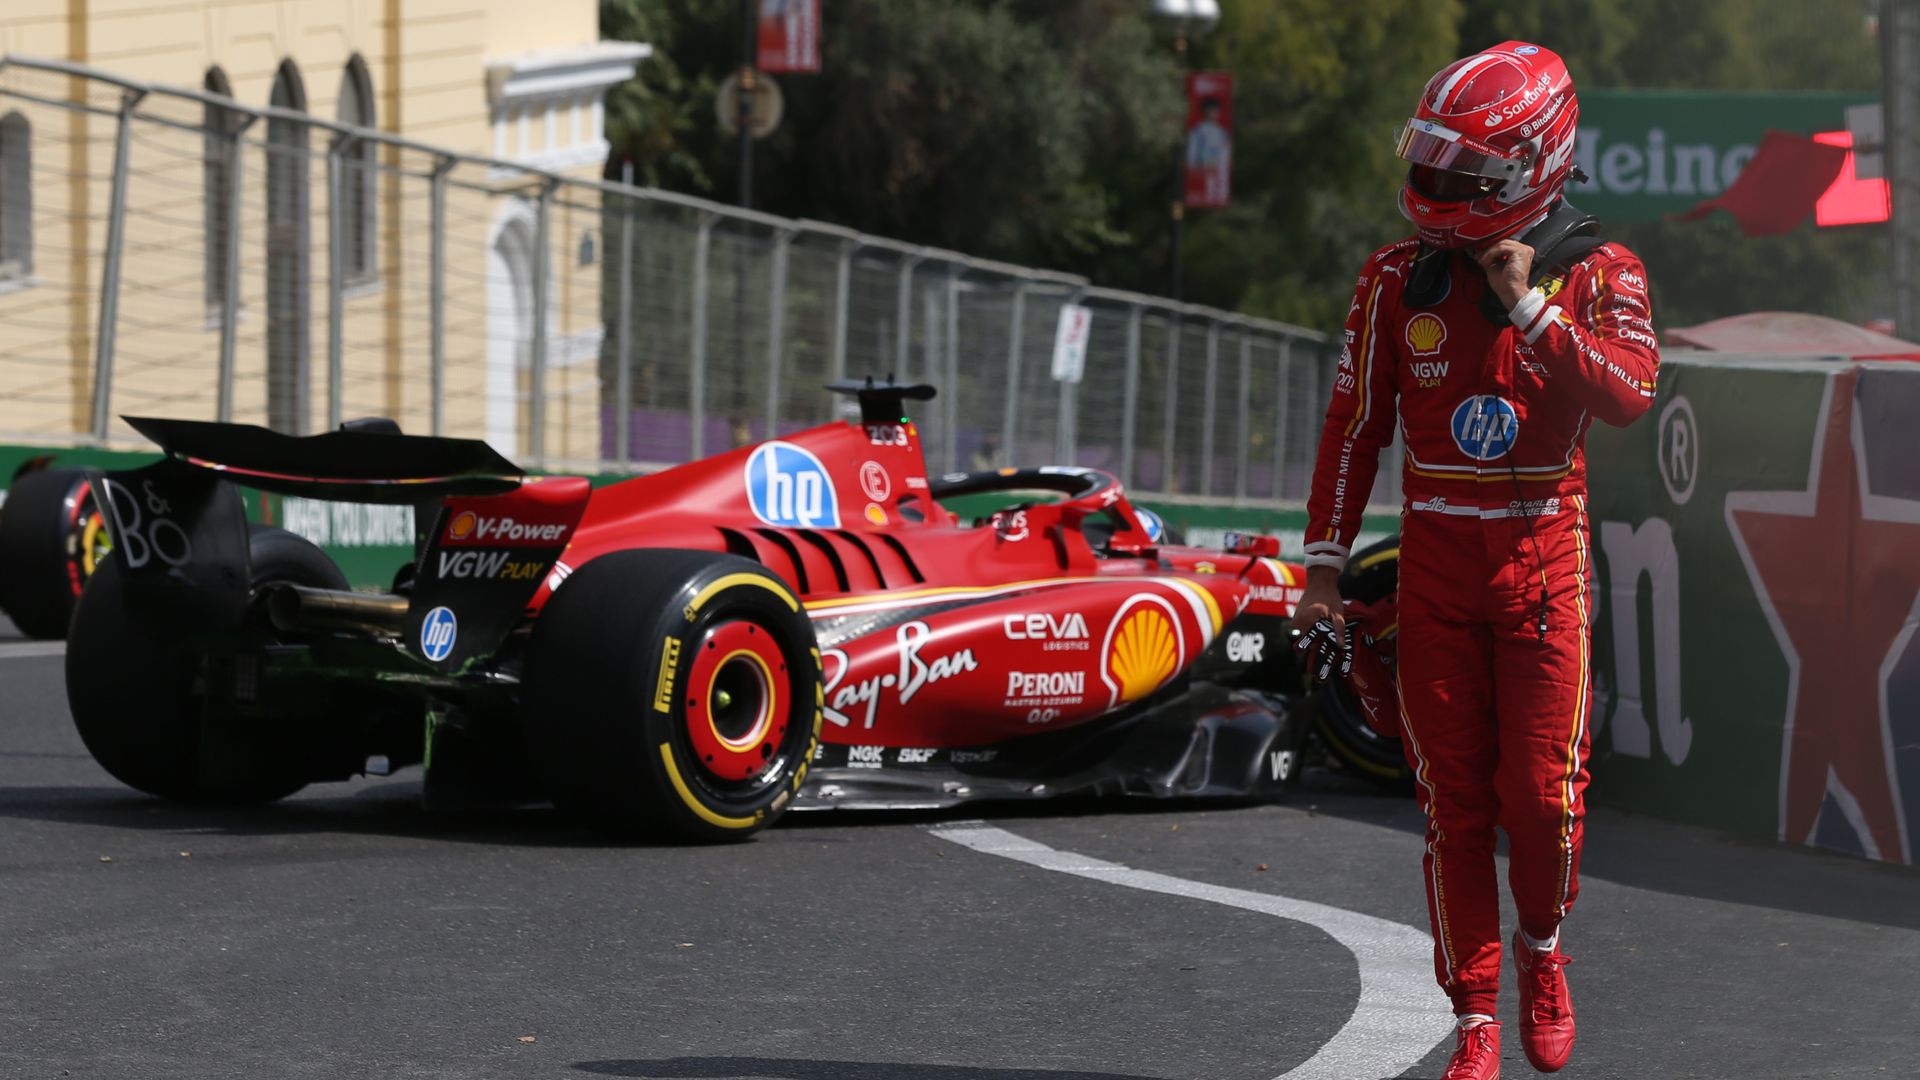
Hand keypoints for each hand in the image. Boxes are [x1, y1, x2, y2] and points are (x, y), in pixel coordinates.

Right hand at [1289, 567, 1349, 683]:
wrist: (1319, 581)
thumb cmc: (1330, 597)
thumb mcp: (1338, 614)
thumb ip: (1339, 630)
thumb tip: (1341, 647)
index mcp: (1310, 621)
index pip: (1315, 645)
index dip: (1321, 661)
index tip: (1321, 677)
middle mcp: (1300, 623)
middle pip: (1309, 646)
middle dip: (1315, 660)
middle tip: (1319, 678)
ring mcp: (1297, 622)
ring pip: (1307, 640)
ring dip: (1314, 649)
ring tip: (1318, 667)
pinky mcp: (1296, 620)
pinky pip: (1305, 633)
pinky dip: (1311, 638)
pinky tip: (1315, 643)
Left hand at [1474, 238, 1534, 311]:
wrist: (1510, 292)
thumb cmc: (1504, 284)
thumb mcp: (1494, 266)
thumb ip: (1490, 257)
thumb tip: (1479, 251)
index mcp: (1520, 253)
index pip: (1503, 245)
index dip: (1490, 249)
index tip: (1478, 255)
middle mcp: (1524, 249)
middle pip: (1502, 243)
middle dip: (1488, 250)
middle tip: (1477, 257)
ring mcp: (1524, 249)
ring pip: (1501, 244)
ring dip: (1488, 253)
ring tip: (1481, 261)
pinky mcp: (1521, 251)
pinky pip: (1502, 248)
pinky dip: (1491, 254)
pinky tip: (1486, 262)